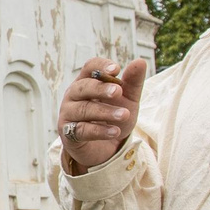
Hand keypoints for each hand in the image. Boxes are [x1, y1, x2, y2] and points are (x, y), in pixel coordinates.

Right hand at [57, 57, 147, 171]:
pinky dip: (99, 131)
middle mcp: (73, 95)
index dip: (101, 66)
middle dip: (101, 88)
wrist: (106, 147)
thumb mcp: (127, 99)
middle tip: (118, 91)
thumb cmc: (113, 117)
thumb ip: (133, 82)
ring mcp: (68, 114)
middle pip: (83, 87)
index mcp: (87, 81)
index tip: (116, 69)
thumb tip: (140, 62)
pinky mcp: (68, 135)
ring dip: (105, 112)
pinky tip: (115, 131)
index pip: (90, 67)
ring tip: (124, 115)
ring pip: (83, 109)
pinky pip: (81, 130)